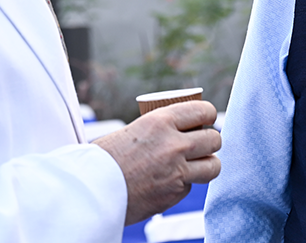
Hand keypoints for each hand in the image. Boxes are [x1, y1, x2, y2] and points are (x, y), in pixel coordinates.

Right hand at [93, 100, 221, 224]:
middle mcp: (174, 144)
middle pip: (214, 139)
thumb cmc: (105, 158)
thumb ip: (158, 130)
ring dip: (207, 164)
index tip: (206, 119)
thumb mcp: (133, 130)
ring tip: (198, 164)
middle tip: (202, 143)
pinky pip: (191, 186)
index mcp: (161, 121)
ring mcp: (177, 171)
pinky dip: (184, 184)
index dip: (208, 115)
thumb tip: (180, 129)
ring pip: (213, 166)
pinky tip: (169, 182)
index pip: (203, 111)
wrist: (91, 190)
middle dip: (210, 141)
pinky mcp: (175, 193)